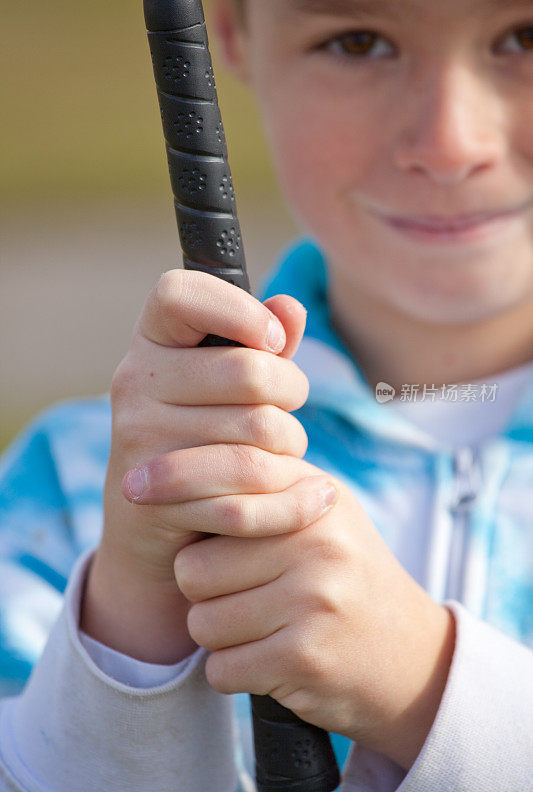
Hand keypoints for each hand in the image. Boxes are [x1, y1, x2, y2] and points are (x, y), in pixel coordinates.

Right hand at [81, 269, 332, 661]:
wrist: (152, 524)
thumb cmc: (204, 437)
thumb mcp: (231, 385)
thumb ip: (264, 345)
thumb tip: (290, 307)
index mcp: (152, 341)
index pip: (179, 293)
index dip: (238, 310)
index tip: (272, 341)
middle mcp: (134, 381)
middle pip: (249, 371)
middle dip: (293, 392)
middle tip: (290, 410)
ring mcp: (140, 435)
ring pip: (261, 430)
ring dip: (292, 446)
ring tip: (285, 453)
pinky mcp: (160, 491)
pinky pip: (252, 487)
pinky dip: (294, 496)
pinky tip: (309, 494)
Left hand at [174, 478, 455, 769]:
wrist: (408, 655)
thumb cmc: (343, 577)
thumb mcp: (319, 514)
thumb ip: (262, 486)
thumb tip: (172, 467)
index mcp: (313, 496)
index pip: (225, 476)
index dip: (174, 480)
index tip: (134, 487)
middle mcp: (316, 538)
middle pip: (194, 567)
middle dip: (205, 590)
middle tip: (246, 594)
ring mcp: (313, 597)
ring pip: (202, 623)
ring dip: (221, 636)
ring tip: (264, 626)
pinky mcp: (305, 655)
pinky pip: (222, 668)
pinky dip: (235, 672)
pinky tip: (271, 659)